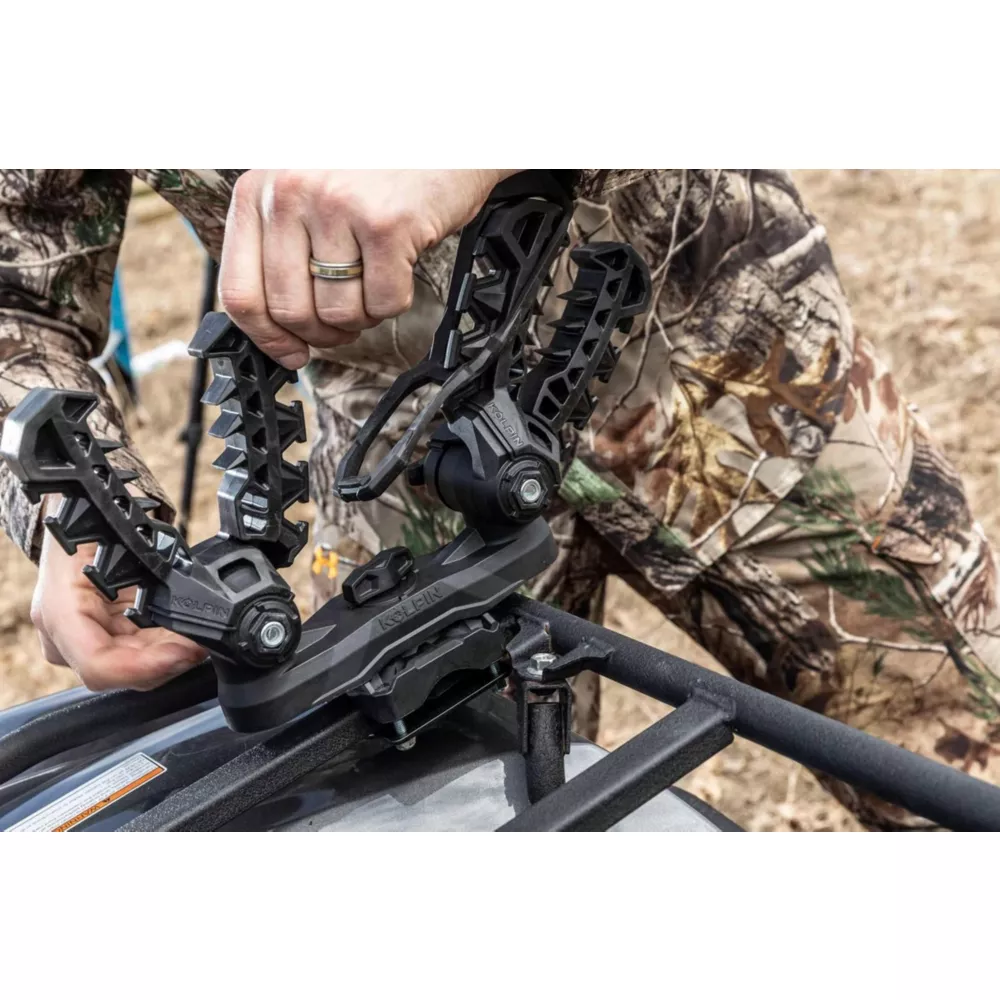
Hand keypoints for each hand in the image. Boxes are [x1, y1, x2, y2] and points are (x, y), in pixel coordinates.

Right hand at [30, 515, 207, 691]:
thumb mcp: (117, 536)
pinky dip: (163, 648)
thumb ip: (147, 563)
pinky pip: (134, 655)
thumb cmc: (89, 523)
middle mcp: (62, 636)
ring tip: (200, 636)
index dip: (146, 668)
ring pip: (132, 669)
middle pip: (121, 672)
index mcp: (59, 610)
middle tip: (204, 642)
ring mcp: (77, 644)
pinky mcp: (97, 641)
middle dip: (169, 660)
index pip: (98, 664)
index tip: (185, 653)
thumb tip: (186, 578)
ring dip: (171, 655)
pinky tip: (184, 636)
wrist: (75, 518)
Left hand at [218, 169, 516, 367]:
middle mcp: (290, 194)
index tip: (289, 352)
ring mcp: (337, 207)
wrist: (446, 133)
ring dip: (362, 316)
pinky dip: (395, 301)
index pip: (239, 291)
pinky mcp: (385, 224)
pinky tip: (398, 271)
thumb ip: (283, 248)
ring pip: (337, 313)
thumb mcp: (309, 194)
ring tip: (373, 285)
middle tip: (344, 322)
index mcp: (260, 191)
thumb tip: (277, 329)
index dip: (267, 337)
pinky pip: (382, 303)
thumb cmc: (378, 168)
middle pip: (290, 311)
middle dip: (323, 332)